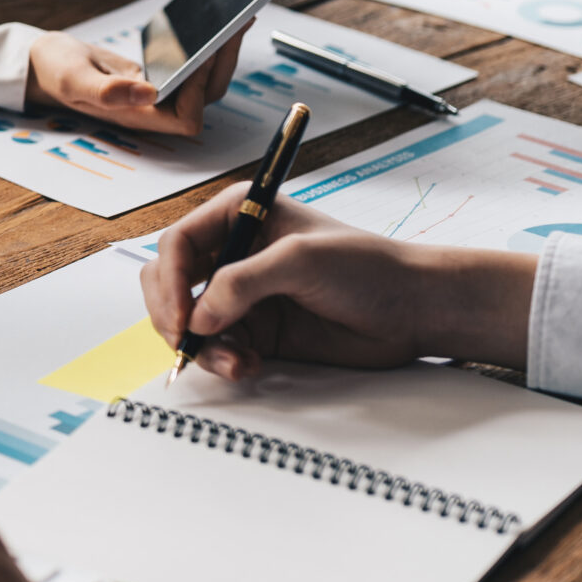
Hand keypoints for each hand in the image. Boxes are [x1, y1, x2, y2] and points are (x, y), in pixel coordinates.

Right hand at [24, 22, 248, 136]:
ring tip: (236, 18)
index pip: (187, 118)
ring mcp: (158, 95)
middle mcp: (153, 110)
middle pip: (207, 98)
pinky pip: (194, 69)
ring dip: (223, 53)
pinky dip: (209, 48)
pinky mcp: (159, 78)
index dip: (199, 90)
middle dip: (224, 62)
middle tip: (237, 22)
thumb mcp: (74, 77)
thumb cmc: (55, 70)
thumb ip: (106, 90)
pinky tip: (215, 22)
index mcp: (136, 116)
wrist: (45, 62)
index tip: (201, 53)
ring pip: (205, 84)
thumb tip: (149, 93)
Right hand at [140, 192, 534, 379]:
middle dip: (173, 316)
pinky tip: (250, 367)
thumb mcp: (301, 260)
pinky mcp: (258, 331)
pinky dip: (224, 362)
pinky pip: (218, 349)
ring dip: (204, 348)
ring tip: (237, 363)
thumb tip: (197, 318)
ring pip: (191, 323)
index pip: (178, 245)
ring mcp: (244, 295)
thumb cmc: (368, 267)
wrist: (411, 310)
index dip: (169, 281)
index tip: (180, 317)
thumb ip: (242, 282)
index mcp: (241, 214)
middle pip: (172, 284)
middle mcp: (236, 252)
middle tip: (187, 344)